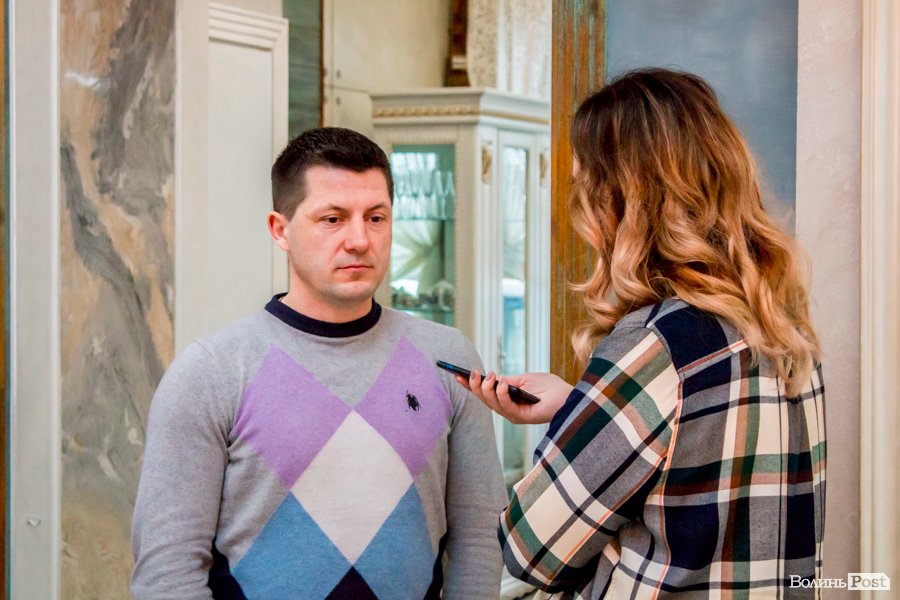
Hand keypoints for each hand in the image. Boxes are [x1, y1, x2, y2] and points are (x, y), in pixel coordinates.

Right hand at [455, 370, 573, 423]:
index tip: (456, 374)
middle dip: (475, 386)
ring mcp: (512, 414)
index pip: (484, 393)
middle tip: (472, 373)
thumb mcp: (524, 379)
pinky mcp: (521, 417)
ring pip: (491, 403)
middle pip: (484, 399)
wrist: (567, 396)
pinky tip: (502, 383)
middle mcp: (506, 409)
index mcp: (506, 399)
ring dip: (487, 389)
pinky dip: (502, 394)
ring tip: (489, 376)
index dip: (469, 385)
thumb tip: (491, 378)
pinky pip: (506, 406)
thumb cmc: (549, 387)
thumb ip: (507, 380)